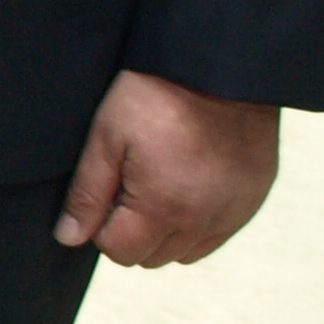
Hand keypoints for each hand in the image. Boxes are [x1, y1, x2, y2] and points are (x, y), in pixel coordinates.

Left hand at [55, 68, 281, 265]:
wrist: (218, 66)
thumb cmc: (154, 96)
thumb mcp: (106, 138)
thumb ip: (87, 194)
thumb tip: (69, 238)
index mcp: (164, 206)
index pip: (120, 251)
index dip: (101, 226)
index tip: (104, 192)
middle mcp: (204, 219)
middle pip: (152, 257)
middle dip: (131, 230)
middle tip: (128, 184)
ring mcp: (234, 211)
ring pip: (185, 251)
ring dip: (165, 229)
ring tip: (157, 183)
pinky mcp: (253, 198)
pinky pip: (216, 234)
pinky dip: (197, 221)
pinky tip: (185, 184)